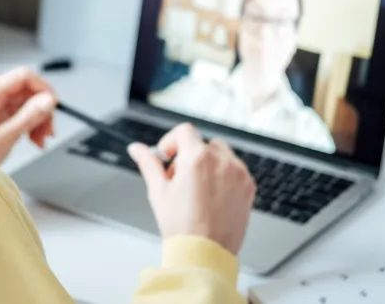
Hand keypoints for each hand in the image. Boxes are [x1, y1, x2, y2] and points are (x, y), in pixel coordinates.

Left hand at [0, 67, 56, 164]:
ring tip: (39, 139)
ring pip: (24, 101)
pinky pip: (17, 110)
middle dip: (41, 109)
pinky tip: (31, 138)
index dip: (43, 88)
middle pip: (26, 90)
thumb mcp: (6, 137)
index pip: (23, 76)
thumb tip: (49, 100)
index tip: (53, 105)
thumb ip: (29, 116)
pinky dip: (27, 122)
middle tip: (48, 130)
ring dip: (36, 119)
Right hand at [128, 123, 255, 254]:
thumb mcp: (158, 191)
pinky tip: (212, 196)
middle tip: (179, 178)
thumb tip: (137, 149)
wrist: (205, 254)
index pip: (184, 131)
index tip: (168, 157)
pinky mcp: (248, 187)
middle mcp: (220, 161)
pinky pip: (236, 169)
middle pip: (203, 143)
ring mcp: (237, 174)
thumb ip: (148, 163)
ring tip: (197, 188)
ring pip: (222, 154)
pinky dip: (224, 175)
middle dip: (190, 155)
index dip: (171, 141)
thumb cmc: (182, 227)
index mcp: (197, 158)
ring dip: (209, 163)